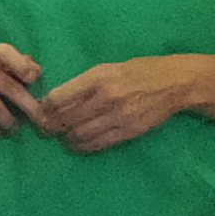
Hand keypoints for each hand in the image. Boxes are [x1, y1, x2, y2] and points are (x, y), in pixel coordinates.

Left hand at [40, 57, 196, 154]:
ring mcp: (118, 116)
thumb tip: (55, 101)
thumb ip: (82, 84)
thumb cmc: (136, 72)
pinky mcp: (129, 131)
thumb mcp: (106, 69)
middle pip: (66, 118)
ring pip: (79, 134)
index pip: (59, 97)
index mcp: (97, 77)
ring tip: (62, 137)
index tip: (39, 112)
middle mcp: (106, 97)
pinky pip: (98, 144)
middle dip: (51, 126)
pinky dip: (83, 146)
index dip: (44, 108)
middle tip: (45, 129)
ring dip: (65, 138)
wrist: (174, 82)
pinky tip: (77, 144)